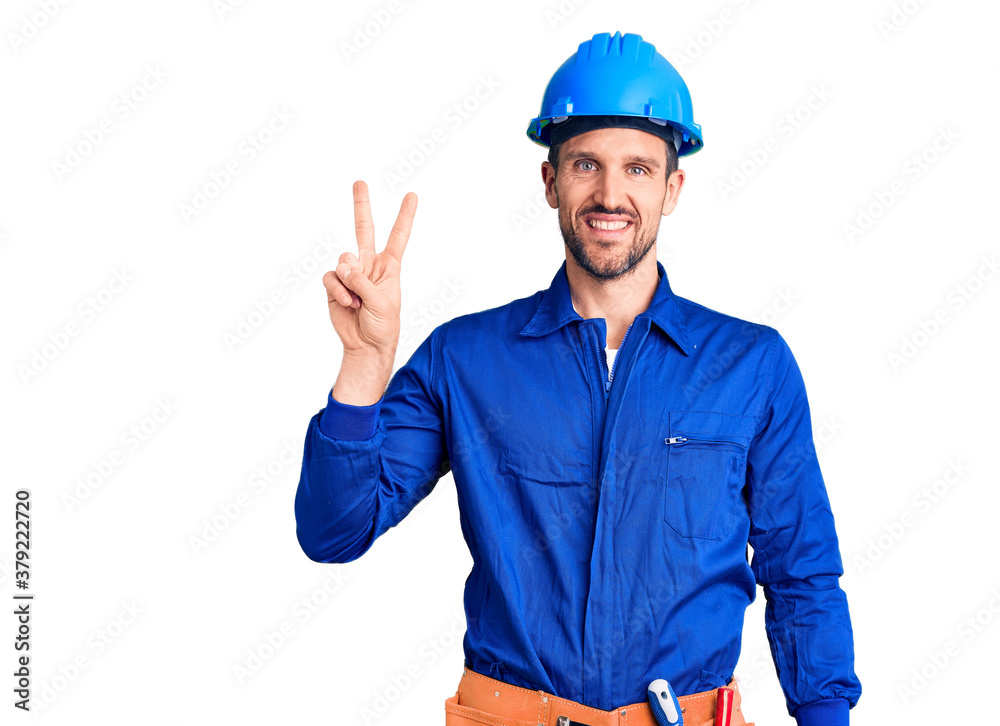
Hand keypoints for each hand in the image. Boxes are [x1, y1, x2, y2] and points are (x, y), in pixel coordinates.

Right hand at [324, 180, 416, 358]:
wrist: (365, 345)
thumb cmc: (383, 325)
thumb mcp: (382, 302)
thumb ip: (363, 281)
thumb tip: (343, 267)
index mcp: (389, 267)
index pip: (398, 236)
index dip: (404, 216)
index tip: (412, 196)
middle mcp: (369, 265)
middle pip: (364, 229)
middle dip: (361, 205)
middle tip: (359, 182)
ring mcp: (351, 274)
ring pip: (344, 260)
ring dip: (349, 282)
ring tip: (357, 301)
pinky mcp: (335, 285)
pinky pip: (331, 277)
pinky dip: (337, 290)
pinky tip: (346, 303)